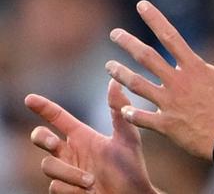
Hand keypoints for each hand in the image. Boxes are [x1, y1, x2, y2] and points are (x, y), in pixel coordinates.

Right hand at [25, 79, 156, 193]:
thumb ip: (120, 111)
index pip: (58, 118)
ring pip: (48, 166)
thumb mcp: (127, 137)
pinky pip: (55, 186)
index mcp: (82, 136)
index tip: (29, 98)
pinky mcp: (65, 189)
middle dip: (41, 138)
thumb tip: (114, 82)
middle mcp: (70, 151)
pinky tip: (89, 192)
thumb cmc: (131, 166)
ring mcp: (65, 171)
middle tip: (54, 142)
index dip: (43, 107)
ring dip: (70, 173)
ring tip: (92, 181)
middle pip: (40, 138)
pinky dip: (72, 188)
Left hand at [105, 0, 213, 159]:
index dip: (155, 19)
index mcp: (194, 68)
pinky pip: (144, 120)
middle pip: (147, 58)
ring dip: (122, 75)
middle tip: (114, 34)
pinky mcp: (168, 127)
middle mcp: (178, 83)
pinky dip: (132, 114)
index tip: (141, 5)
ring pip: (139, 86)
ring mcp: (170, 105)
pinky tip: (122, 110)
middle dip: (128, 43)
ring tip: (109, 67)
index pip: (170, 36)